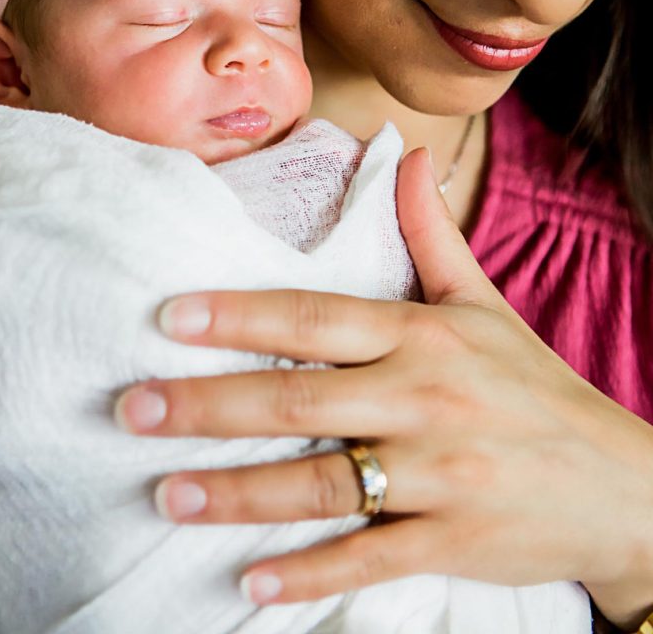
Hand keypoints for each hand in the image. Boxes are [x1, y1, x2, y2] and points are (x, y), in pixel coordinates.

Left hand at [115, 149, 652, 628]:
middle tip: (133, 410)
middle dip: (210, 404)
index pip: (317, 318)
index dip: (241, 315)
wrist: (618, 485)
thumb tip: (408, 154)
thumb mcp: (483, 303)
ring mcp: (439, 476)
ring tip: (166, 493)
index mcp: (424, 335)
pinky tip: (248, 581)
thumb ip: (432, 232)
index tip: (170, 318)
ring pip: (322, 483)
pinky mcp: (451, 543)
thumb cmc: (533, 388)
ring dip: (239, 493)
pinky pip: (367, 561)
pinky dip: (307, 574)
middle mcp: (424, 398)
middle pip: (301, 399)